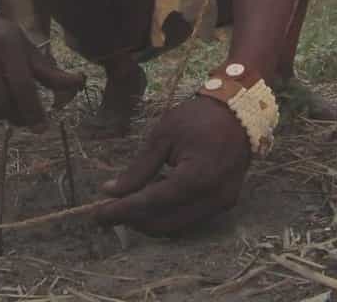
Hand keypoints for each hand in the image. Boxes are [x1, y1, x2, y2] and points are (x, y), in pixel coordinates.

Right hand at [0, 13, 85, 127]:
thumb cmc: (2, 38)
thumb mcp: (26, 48)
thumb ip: (48, 71)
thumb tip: (79, 83)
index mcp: (7, 44)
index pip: (22, 84)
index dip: (34, 109)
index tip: (42, 127)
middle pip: (4, 99)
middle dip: (18, 115)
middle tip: (27, 120)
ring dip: (3, 116)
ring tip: (10, 111)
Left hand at [94, 95, 250, 234]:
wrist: (238, 111)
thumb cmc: (198, 117)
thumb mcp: (163, 136)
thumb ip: (139, 168)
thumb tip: (111, 191)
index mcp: (196, 178)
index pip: (152, 203)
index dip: (122, 211)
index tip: (97, 215)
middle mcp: (212, 197)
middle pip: (164, 222)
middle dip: (133, 220)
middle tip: (107, 211)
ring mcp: (222, 203)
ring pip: (177, 224)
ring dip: (149, 219)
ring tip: (125, 204)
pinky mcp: (225, 202)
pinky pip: (191, 217)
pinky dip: (168, 212)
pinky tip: (151, 197)